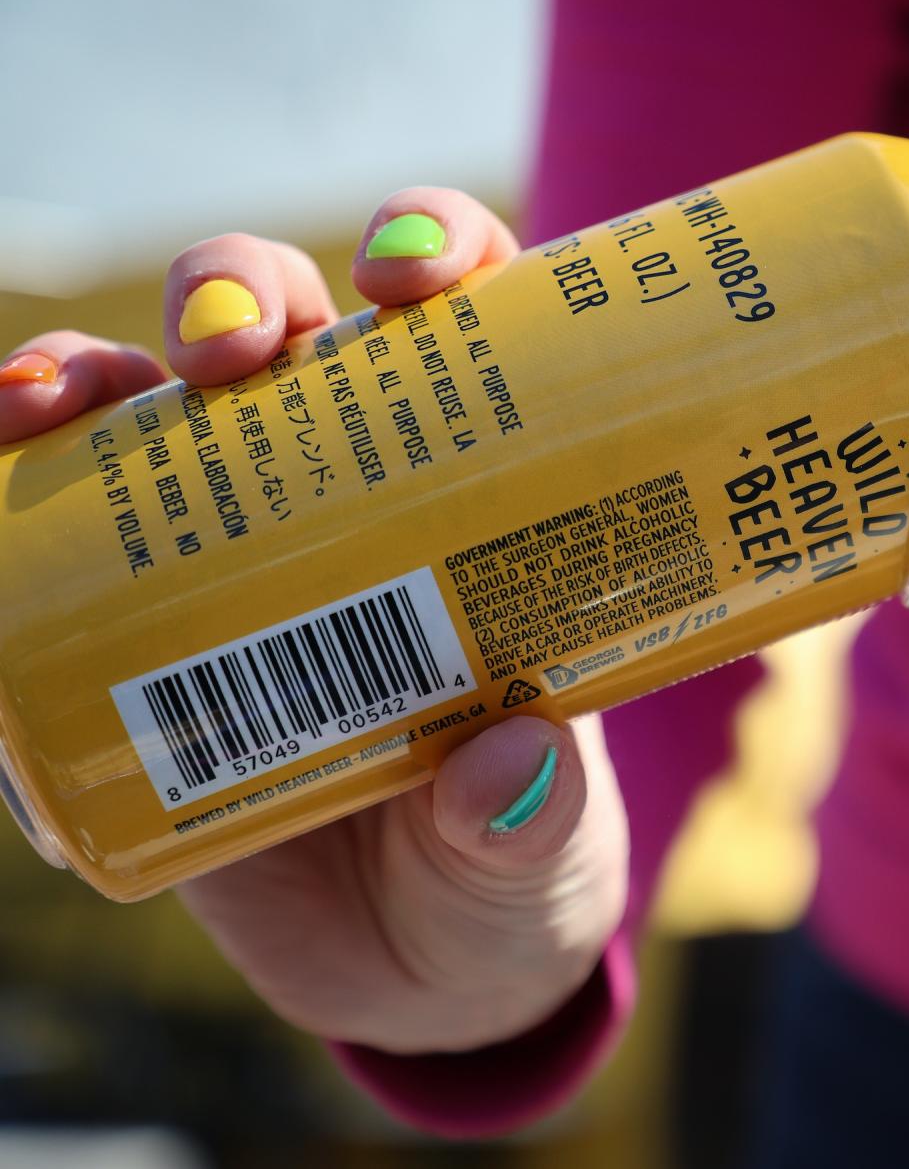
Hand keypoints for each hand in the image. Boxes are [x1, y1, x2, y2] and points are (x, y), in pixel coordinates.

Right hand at [0, 192, 629, 1053]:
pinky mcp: (126, 647)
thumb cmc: (509, 875)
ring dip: (95, 365)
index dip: (438, 254)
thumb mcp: (540, 855)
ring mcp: (230, 560)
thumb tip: (503, 767)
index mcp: (483, 497)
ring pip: (148, 406)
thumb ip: (532, 821)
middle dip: (243, 291)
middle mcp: (353, 495)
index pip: (462, 332)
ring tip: (58, 394)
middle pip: (288, 332)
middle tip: (232, 344)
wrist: (417, 972)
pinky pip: (39, 544)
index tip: (416, 275)